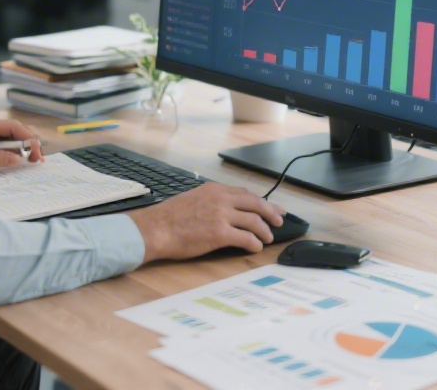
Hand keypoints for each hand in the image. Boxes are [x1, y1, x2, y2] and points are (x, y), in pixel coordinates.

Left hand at [0, 119, 43, 173]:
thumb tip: (18, 160)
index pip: (14, 127)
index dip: (28, 138)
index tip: (36, 152)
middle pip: (15, 133)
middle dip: (28, 145)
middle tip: (38, 160)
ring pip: (11, 141)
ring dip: (22, 150)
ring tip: (32, 162)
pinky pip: (3, 148)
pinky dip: (12, 154)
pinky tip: (17, 162)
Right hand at [127, 183, 285, 260]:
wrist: (156, 229)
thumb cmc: (168, 218)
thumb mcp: (192, 199)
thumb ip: (210, 201)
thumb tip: (225, 210)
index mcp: (214, 189)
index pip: (244, 193)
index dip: (260, 201)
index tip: (270, 206)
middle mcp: (221, 199)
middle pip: (256, 203)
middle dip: (271, 212)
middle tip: (280, 219)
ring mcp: (221, 216)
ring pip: (254, 221)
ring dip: (264, 231)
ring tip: (267, 238)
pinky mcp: (220, 233)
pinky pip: (246, 238)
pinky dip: (254, 243)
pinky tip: (255, 248)